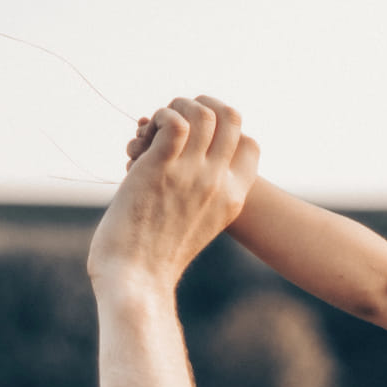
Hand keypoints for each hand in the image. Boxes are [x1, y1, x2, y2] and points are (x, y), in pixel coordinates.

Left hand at [89, 95, 259, 293]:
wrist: (135, 280)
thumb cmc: (157, 258)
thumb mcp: (197, 227)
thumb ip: (203, 199)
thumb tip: (191, 177)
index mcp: (233, 198)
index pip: (250, 144)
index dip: (227, 131)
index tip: (199, 136)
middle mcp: (219, 182)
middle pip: (231, 118)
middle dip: (203, 106)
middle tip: (176, 118)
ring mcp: (191, 174)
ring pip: (203, 113)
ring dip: (177, 107)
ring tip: (156, 124)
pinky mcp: (160, 168)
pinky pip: (174, 121)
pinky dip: (159, 118)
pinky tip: (146, 135)